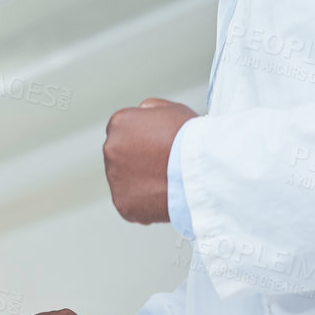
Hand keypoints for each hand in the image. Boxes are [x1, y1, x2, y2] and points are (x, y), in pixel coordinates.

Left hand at [103, 99, 196, 223]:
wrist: (204, 172)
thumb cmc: (193, 140)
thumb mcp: (173, 110)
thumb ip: (150, 110)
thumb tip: (141, 113)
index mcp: (120, 123)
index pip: (122, 131)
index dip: (142, 139)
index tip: (156, 147)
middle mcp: (111, 149)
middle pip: (120, 156)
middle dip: (138, 161)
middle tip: (163, 166)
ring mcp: (115, 178)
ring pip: (125, 181)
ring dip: (141, 182)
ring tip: (167, 181)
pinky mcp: (122, 203)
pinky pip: (131, 203)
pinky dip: (145, 204)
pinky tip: (164, 196)